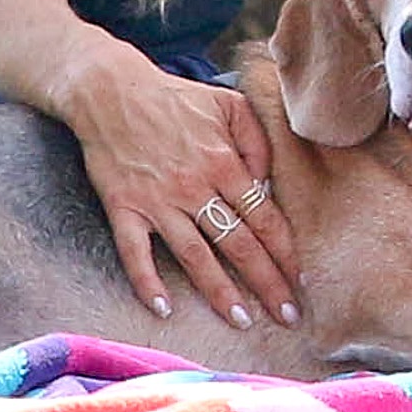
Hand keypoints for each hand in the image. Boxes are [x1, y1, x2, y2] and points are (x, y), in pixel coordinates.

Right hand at [58, 50, 300, 329]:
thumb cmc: (174, 99)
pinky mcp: (123, 207)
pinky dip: (147, 282)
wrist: (111, 91)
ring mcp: (157, 200)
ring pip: (194, 255)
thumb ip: (257, 142)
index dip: (285, 252)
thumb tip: (266, 185)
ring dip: (219, 291)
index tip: (301, 282)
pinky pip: (135, 252)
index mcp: (223, 162)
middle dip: (265, 282)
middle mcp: (194, 186)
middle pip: (237, 243)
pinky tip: (163, 309)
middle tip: (286, 316)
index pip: (263, 217)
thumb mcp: (229, 104)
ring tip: (240, 320)